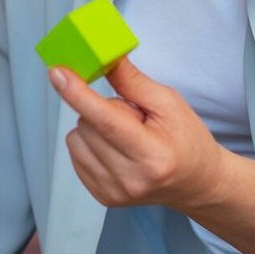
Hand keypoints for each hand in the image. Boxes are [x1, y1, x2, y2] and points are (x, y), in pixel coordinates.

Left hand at [50, 56, 227, 212]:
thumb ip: (131, 80)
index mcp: (153, 155)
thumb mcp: (168, 103)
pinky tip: (116, 148)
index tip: (57, 72)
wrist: (196, 182)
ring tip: (126, 135)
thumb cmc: (187, 139)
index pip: (106, 121)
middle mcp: (131, 179)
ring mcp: (114, 192)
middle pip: (87, 125)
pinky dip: (90, 143)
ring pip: (76, 138)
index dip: (78, 94)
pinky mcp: (102, 197)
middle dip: (101, 110)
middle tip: (133, 117)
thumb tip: (101, 56)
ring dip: (93, 128)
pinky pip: (75, 155)